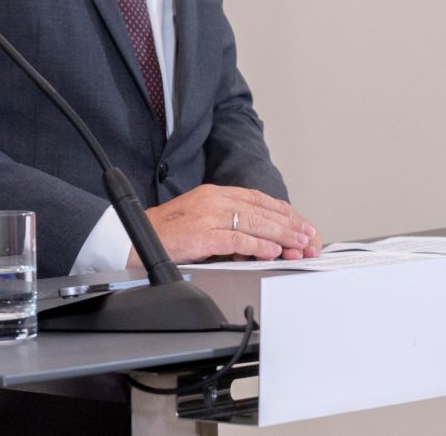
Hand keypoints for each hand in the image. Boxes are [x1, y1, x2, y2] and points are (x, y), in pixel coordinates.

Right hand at [126, 184, 322, 265]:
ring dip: (281, 235)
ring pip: (255, 222)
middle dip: (290, 225)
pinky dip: (259, 246)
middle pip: (262, 210)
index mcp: (215, 193)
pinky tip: (272, 252)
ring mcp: (208, 216)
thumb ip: (230, 223)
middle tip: (309, 237)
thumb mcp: (202, 218)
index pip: (259, 200)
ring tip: (299, 245)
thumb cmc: (168, 232)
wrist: (135, 237)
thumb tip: (263, 240)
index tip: (302, 225)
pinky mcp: (202, 234)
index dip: (285, 213)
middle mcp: (214, 199)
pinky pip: (237, 239)